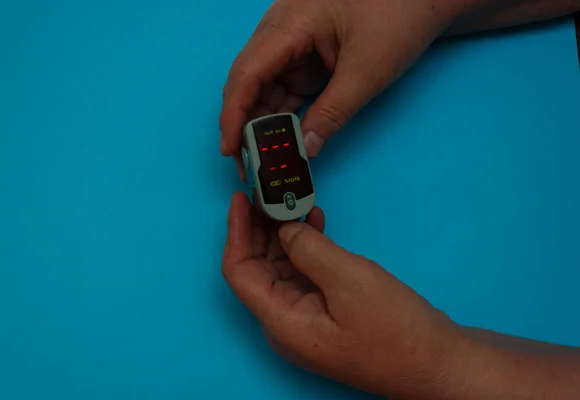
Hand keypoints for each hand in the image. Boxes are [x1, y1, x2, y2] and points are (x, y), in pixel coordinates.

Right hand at [219, 0, 476, 160]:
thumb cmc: (398, 16)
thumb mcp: (366, 71)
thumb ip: (332, 113)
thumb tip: (304, 150)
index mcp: (289, 24)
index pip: (247, 72)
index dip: (233, 114)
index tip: (230, 149)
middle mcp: (280, 31)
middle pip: (248, 82)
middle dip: (245, 124)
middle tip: (250, 164)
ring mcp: (291, 43)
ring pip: (263, 88)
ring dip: (264, 123)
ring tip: (267, 159)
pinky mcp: (304, 55)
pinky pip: (283, 88)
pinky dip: (283, 114)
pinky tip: (284, 139)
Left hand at [222, 192, 466, 397]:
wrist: (440, 366)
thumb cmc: (398, 332)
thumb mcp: (350, 281)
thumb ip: (310, 249)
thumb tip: (285, 227)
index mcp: (282, 321)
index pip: (239, 272)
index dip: (236, 232)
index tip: (239, 198)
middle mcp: (286, 323)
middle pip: (257, 269)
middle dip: (258, 228)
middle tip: (266, 192)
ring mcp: (307, 320)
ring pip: (280, 269)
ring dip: (283, 235)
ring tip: (290, 201)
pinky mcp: (327, 314)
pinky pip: (304, 275)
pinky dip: (306, 248)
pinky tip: (315, 223)